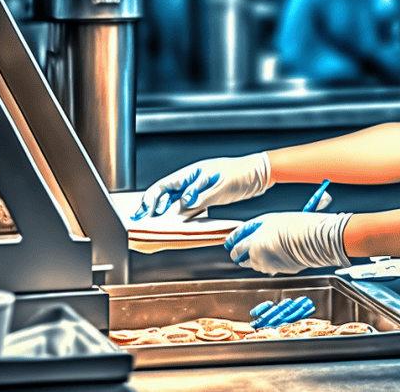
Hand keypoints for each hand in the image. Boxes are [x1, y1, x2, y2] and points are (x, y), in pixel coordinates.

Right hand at [135, 153, 272, 218]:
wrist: (259, 174)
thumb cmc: (242, 174)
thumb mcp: (220, 186)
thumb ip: (201, 195)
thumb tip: (185, 203)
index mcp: (192, 173)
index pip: (165, 185)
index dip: (152, 198)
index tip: (146, 210)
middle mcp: (192, 180)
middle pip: (166, 194)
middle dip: (152, 206)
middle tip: (140, 220)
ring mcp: (198, 189)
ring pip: (176, 202)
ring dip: (165, 212)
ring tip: (154, 225)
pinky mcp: (206, 197)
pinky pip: (189, 207)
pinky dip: (182, 215)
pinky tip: (177, 224)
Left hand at [224, 212, 353, 274]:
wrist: (313, 240)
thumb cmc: (298, 225)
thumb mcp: (275, 220)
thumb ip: (261, 228)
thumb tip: (252, 236)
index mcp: (256, 232)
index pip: (237, 237)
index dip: (232, 240)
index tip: (229, 243)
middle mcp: (257, 248)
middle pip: (240, 254)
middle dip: (237, 253)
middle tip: (237, 252)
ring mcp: (265, 261)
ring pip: (253, 263)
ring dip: (253, 259)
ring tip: (263, 252)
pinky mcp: (275, 270)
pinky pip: (267, 267)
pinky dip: (268, 263)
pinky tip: (277, 255)